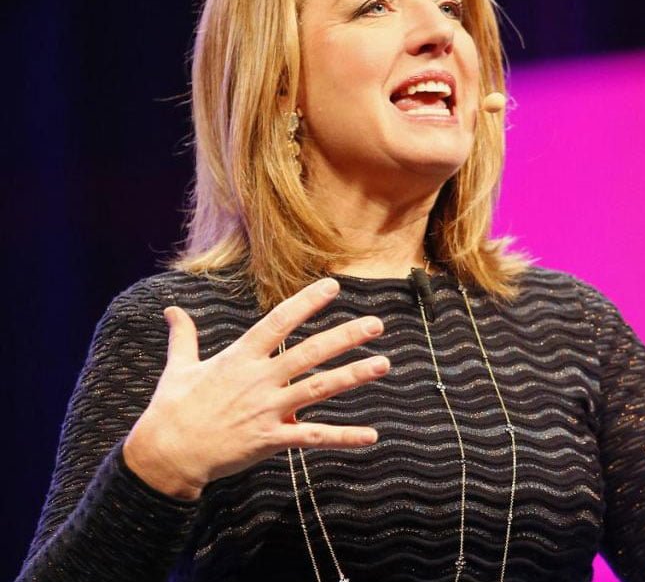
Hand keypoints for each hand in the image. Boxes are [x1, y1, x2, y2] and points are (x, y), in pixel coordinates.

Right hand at [123, 277, 388, 499]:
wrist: (165, 455)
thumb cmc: (172, 409)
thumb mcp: (177, 368)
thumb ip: (183, 337)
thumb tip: (172, 310)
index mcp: (240, 358)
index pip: (278, 322)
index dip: (307, 302)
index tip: (333, 286)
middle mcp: (259, 380)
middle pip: (309, 353)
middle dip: (345, 337)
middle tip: (376, 324)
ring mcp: (267, 409)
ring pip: (318, 388)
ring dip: (353, 376)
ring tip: (383, 364)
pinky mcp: (270, 439)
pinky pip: (313, 437)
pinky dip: (343, 437)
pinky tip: (370, 436)